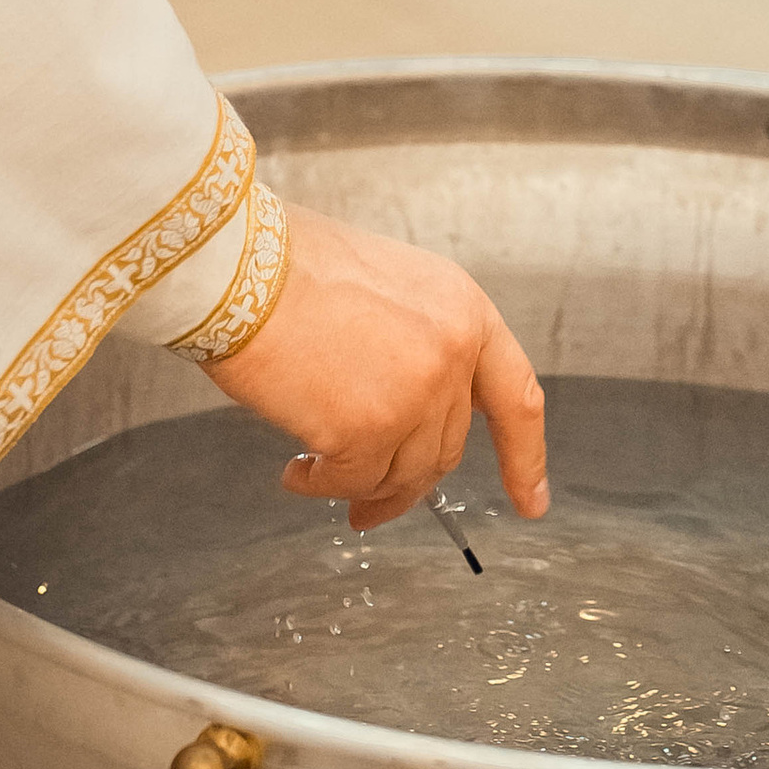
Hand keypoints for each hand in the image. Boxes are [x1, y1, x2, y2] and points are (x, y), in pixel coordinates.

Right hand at [203, 204, 550, 529]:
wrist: (238, 264)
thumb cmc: (287, 263)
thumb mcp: (385, 285)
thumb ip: (412, 342)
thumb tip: (401, 403)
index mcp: (463, 310)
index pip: (516, 398)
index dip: (524, 457)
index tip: (530, 500)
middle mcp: (452, 353)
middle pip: (446, 448)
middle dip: (408, 485)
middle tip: (369, 504)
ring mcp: (415, 395)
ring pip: (401, 474)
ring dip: (357, 486)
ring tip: (312, 473)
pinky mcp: (368, 430)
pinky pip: (351, 481)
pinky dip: (321, 486)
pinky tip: (296, 471)